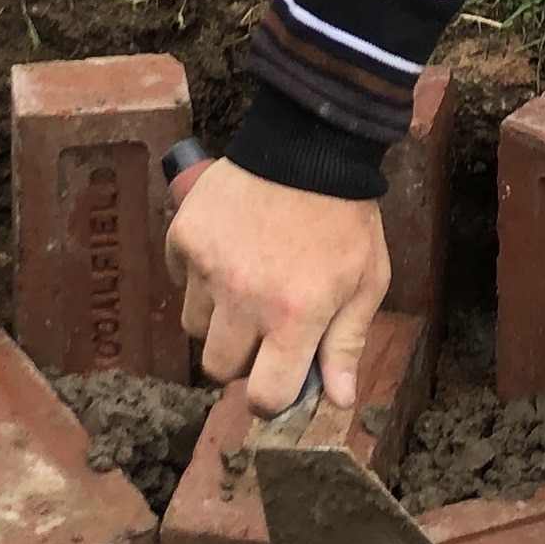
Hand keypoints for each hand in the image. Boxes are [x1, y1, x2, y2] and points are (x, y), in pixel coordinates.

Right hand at [165, 158, 390, 414]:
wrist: (309, 143)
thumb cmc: (345, 217)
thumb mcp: (366, 281)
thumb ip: (348, 342)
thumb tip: (339, 400)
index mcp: (294, 317)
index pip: (264, 396)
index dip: (271, 396)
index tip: (278, 378)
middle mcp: (244, 299)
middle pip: (218, 367)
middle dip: (240, 356)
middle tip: (262, 325)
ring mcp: (208, 266)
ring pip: (194, 325)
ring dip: (216, 316)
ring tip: (245, 280)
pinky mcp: (184, 235)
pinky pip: (178, 277)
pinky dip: (196, 272)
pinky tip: (226, 250)